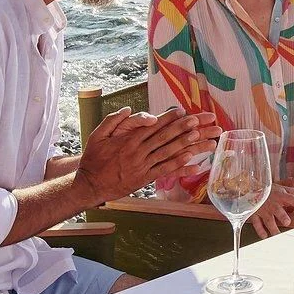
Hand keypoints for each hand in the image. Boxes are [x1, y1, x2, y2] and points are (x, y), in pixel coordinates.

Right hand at [74, 108, 217, 206]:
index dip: (169, 118)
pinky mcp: (145, 179)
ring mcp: (143, 166)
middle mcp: (138, 152)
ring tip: (203, 139)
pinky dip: (180, 167)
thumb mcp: (97, 135)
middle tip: (200, 121)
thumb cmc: (93, 160)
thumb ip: (113, 120)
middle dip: (184, 128)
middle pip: (165, 138)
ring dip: (187, 146)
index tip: (183, 111)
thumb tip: (128, 109)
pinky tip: (194, 162)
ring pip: (168, 153)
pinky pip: (165, 171)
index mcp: (129, 140)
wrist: (90, 185)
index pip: (153, 126)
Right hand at [249, 183, 293, 237]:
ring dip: (272, 227)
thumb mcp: (286, 190)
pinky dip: (260, 230)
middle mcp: (273, 203)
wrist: (252, 188)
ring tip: (277, 234)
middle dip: (282, 216)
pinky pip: (257, 223)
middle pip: (278, 210)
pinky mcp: (255, 214)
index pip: (290, 197)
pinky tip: (265, 236)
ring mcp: (263, 210)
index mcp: (281, 196)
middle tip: (287, 222)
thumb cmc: (273, 190)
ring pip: (268, 220)